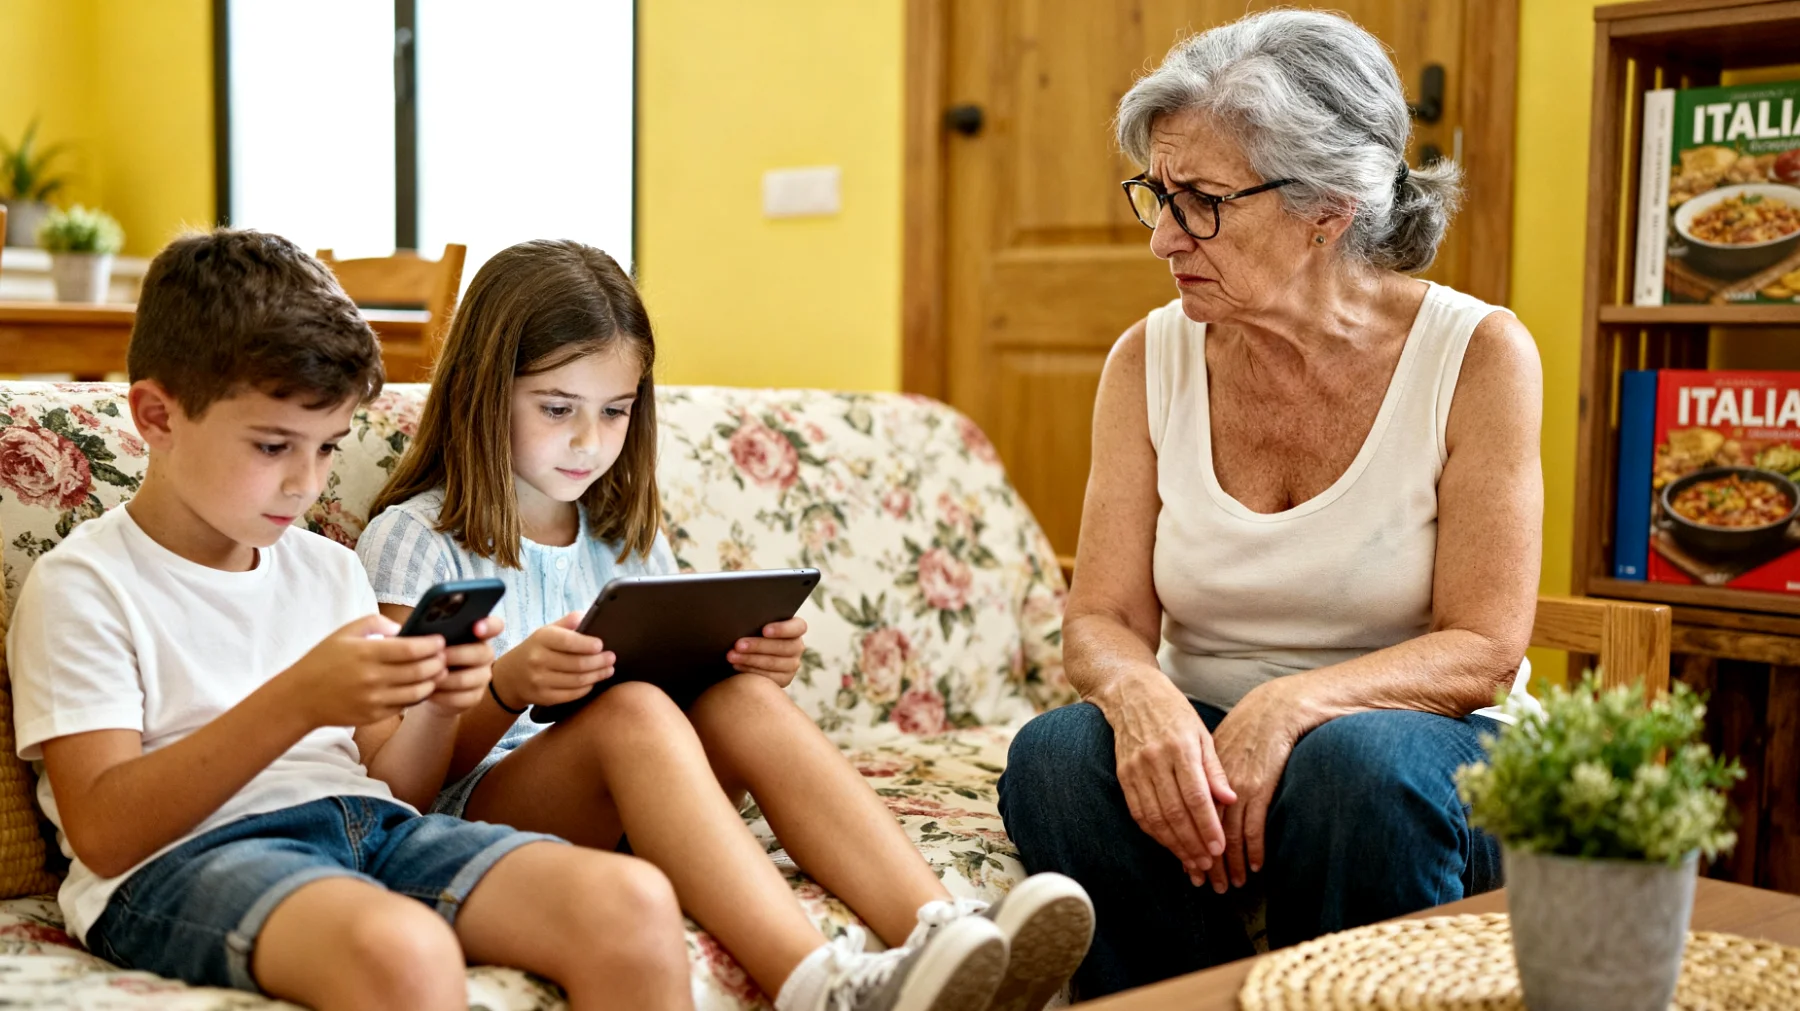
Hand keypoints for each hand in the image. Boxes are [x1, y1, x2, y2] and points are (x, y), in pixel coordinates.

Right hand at [279, 615, 449, 728]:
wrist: (300, 697)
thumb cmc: (323, 660)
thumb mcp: (344, 633)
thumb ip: (374, 622)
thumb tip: (401, 628)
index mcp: (366, 653)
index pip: (411, 649)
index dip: (431, 645)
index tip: (440, 640)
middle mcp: (372, 678)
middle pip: (420, 671)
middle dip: (438, 662)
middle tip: (446, 656)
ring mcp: (374, 699)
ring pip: (417, 692)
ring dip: (433, 681)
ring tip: (439, 672)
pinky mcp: (373, 716)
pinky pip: (405, 706)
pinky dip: (418, 696)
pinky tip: (422, 687)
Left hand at [417, 616, 504, 716]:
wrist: (429, 686)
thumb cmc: (429, 655)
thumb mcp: (430, 641)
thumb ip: (430, 632)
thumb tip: (415, 630)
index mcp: (477, 634)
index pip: (495, 626)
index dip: (489, 626)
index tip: (476, 628)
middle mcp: (485, 654)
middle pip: (480, 653)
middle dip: (456, 655)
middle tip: (436, 657)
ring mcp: (483, 676)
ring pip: (468, 678)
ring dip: (445, 679)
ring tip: (427, 677)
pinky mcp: (475, 697)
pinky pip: (461, 698)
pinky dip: (442, 696)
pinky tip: (429, 692)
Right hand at [491, 613, 614, 708]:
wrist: (509, 676)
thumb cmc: (535, 650)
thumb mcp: (545, 632)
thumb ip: (566, 623)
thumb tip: (585, 615)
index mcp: (541, 639)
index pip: (568, 641)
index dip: (587, 644)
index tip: (601, 645)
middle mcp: (538, 660)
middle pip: (577, 663)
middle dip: (599, 661)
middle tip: (611, 658)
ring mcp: (539, 680)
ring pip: (577, 681)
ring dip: (597, 675)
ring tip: (608, 669)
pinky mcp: (543, 697)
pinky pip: (571, 695)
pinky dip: (586, 688)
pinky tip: (593, 681)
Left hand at [728, 617, 806, 687]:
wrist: (752, 650)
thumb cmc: (753, 629)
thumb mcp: (758, 622)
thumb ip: (756, 619)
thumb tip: (743, 616)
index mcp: (796, 628)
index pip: (798, 627)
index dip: (782, 629)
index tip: (764, 630)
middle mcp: (797, 646)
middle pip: (783, 647)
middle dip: (758, 646)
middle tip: (737, 645)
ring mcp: (792, 664)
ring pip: (773, 663)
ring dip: (750, 659)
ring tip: (731, 656)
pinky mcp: (784, 679)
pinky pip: (768, 677)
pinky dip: (750, 670)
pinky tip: (736, 665)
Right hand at [1104, 670, 1235, 884]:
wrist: (1130, 692)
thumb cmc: (1173, 712)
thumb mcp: (1201, 732)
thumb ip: (1214, 768)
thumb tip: (1231, 800)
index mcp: (1181, 746)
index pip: (1196, 796)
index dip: (1208, 826)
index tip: (1220, 848)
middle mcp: (1156, 758)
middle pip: (1175, 812)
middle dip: (1192, 843)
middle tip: (1208, 865)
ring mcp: (1135, 767)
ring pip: (1154, 817)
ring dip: (1174, 844)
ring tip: (1191, 862)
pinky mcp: (1123, 774)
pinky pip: (1138, 811)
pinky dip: (1154, 833)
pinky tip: (1168, 845)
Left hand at [1205, 679, 1305, 893]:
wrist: (1273, 710)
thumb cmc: (1245, 730)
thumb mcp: (1215, 750)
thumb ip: (1205, 779)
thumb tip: (1198, 807)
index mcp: (1196, 774)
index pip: (1186, 820)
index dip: (1188, 847)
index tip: (1190, 869)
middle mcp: (1212, 784)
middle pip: (1204, 833)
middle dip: (1207, 864)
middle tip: (1209, 887)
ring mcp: (1236, 787)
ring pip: (1228, 835)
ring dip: (1231, 864)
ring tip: (1233, 884)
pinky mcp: (1259, 788)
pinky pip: (1254, 826)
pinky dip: (1254, 849)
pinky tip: (1256, 866)